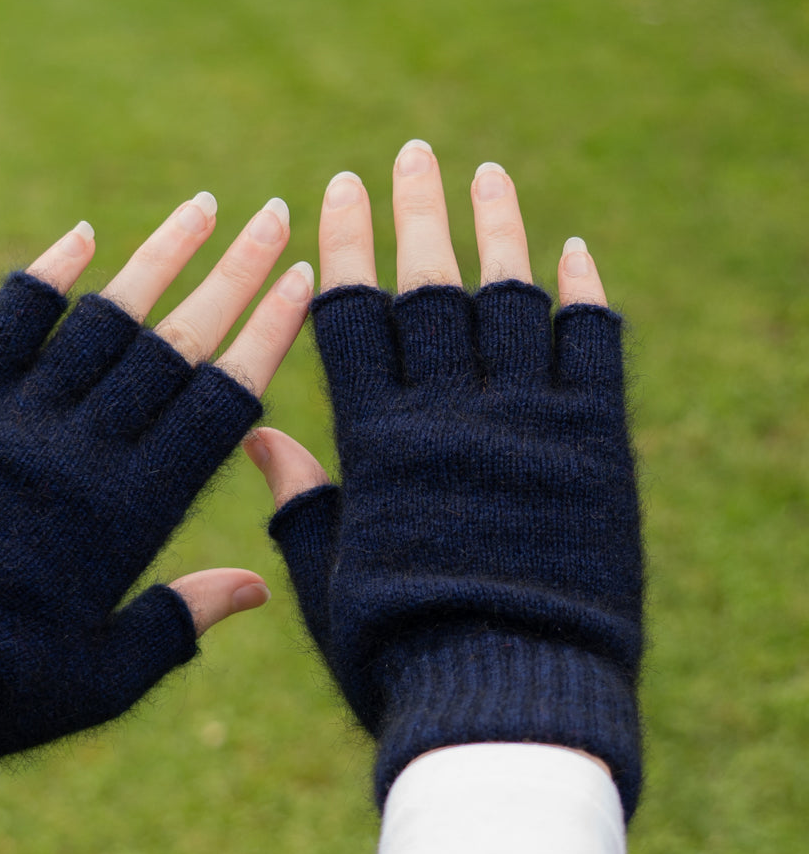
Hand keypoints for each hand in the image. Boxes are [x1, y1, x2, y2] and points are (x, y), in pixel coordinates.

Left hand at [0, 193, 313, 812]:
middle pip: (176, 343)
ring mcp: (18, 420)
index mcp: (135, 510)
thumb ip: (178, 623)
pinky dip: (45, 277)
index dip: (267, 338)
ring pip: (103, 319)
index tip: (300, 284)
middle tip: (275, 216)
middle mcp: (85, 449)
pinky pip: (8, 325)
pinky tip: (81, 236)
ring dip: (158, 258)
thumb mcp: (101, 677)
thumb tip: (256, 587)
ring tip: (202, 207)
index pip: (220, 402)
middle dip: (234, 275)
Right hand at [246, 144, 643, 817]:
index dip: (345, 247)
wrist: (509, 699)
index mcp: (378, 442)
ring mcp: (529, 420)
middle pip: (431, 283)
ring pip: (511, 295)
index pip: (352, 315)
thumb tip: (257, 436)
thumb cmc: (403, 656)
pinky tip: (575, 253)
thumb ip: (301, 503)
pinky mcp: (595, 443)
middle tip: (412, 153)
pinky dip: (585, 294)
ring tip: (487, 174)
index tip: (338, 191)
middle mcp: (451, 412)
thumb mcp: (331, 583)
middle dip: (417, 211)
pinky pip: (594, 345)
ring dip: (499, 228)